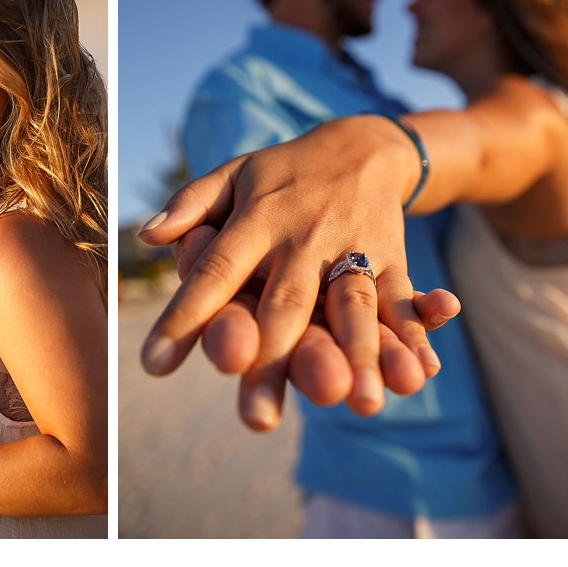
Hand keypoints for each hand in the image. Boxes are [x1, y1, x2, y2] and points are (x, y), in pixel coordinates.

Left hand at [138, 117, 437, 429]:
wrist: (361, 146)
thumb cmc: (280, 175)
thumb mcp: (232, 176)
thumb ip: (190, 205)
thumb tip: (146, 235)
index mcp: (255, 221)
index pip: (215, 272)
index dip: (185, 317)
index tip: (154, 364)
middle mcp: (302, 240)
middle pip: (285, 305)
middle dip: (272, 361)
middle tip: (256, 420)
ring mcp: (352, 249)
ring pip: (353, 306)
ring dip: (359, 355)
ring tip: (359, 404)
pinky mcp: (393, 259)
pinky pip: (404, 300)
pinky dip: (416, 335)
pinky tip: (421, 374)